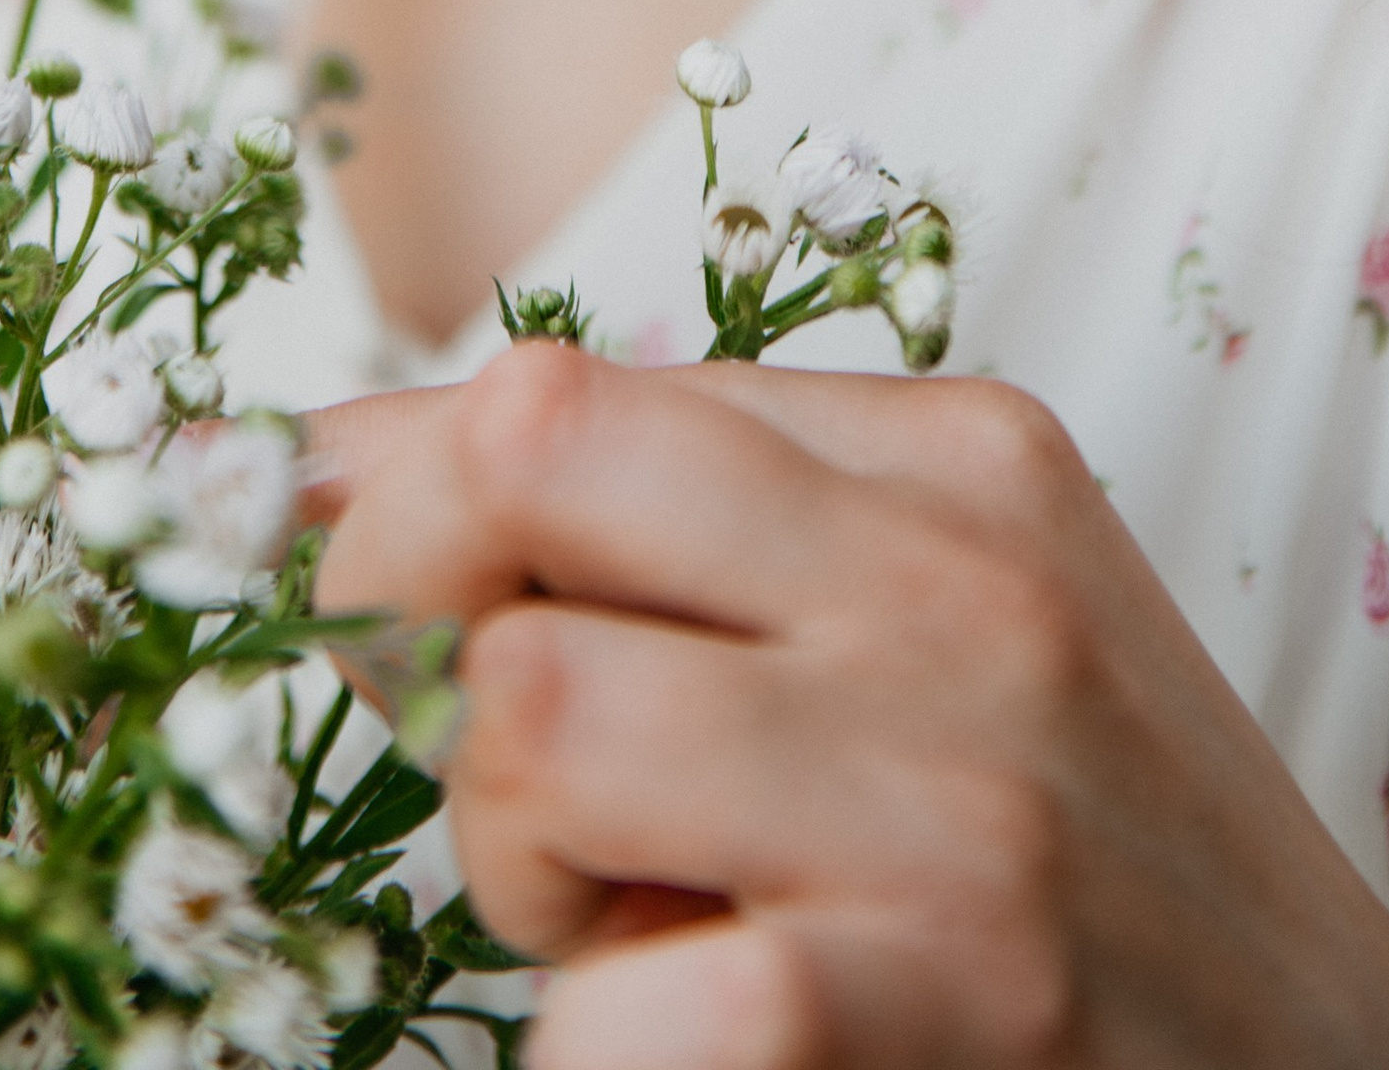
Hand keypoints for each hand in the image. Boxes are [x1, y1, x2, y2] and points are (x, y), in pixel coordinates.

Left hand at [306, 348, 1388, 1069]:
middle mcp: (952, 582)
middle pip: (511, 477)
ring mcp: (950, 796)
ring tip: (632, 926)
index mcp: (952, 454)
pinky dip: (596, 1045)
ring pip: (521, 717)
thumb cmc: (1095, 853)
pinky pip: (624, 1006)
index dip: (379, 490)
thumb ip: (695, 517)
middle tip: (510, 772)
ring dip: (514, 861)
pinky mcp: (940, 1006)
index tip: (293, 568)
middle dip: (420, 626)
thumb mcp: (945, 612)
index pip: (553, 386)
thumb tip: (338, 464)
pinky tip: (680, 1040)